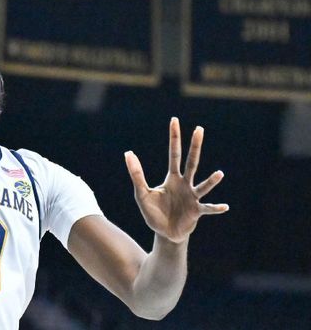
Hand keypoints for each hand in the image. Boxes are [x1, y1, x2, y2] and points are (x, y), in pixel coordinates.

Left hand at [125, 117, 227, 243]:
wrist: (164, 232)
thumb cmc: (154, 212)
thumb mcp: (142, 193)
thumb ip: (136, 175)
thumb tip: (128, 153)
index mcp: (172, 178)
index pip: (174, 154)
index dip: (174, 138)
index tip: (175, 121)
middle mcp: (185, 184)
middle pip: (191, 162)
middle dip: (195, 146)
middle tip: (199, 129)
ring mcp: (192, 197)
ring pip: (203, 186)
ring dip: (211, 181)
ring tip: (219, 174)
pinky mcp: (196, 212)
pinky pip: (207, 208)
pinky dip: (216, 208)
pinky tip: (225, 206)